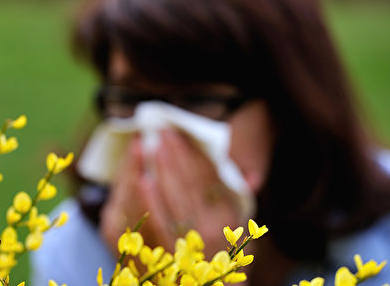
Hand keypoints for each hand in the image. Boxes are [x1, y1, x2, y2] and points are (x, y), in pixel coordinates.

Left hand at [99, 129, 241, 257]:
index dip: (190, 152)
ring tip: (141, 146)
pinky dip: (139, 197)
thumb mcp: (239, 232)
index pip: (207, 178)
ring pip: (162, 200)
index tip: (177, 131)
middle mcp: (204, 234)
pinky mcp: (153, 254)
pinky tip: (136, 177)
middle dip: (169, 155)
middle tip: (157, 131)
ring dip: (151, 170)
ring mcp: (178, 246)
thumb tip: (253, 175)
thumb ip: (238, 200)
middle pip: (183, 186)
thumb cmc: (221, 258)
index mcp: (226, 222)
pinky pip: (144, 221)